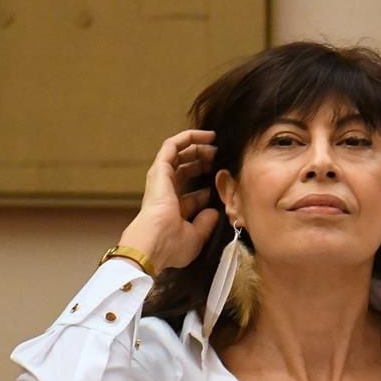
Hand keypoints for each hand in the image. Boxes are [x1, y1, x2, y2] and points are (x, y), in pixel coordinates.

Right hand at [116, 130, 220, 272]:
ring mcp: (161, 179)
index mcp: (174, 209)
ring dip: (198, 147)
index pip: (192, 193)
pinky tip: (206, 135)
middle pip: (185, 169)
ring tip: (215, 143)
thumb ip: (205, 223)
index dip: (208, 185)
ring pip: (179, 154)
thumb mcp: (196, 236)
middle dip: (203, 161)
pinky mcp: (160, 169)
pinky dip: (188, 138)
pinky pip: (172, 146)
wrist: (155, 243)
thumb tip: (214, 211)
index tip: (225, 180)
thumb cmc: (172, 245)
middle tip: (221, 157)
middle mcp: (166, 191)